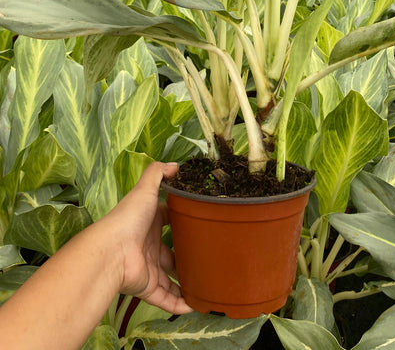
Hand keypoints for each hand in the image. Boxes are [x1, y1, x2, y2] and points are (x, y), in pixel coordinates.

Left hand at [100, 162, 192, 314]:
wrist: (110, 253)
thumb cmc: (128, 219)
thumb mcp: (144, 188)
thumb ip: (158, 173)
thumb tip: (175, 165)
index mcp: (149, 222)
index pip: (168, 220)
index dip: (182, 220)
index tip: (201, 221)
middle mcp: (148, 244)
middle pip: (171, 251)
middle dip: (186, 254)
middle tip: (208, 254)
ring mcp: (148, 267)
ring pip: (170, 277)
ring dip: (186, 281)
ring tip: (207, 281)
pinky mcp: (147, 287)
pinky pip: (165, 297)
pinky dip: (179, 303)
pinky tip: (196, 303)